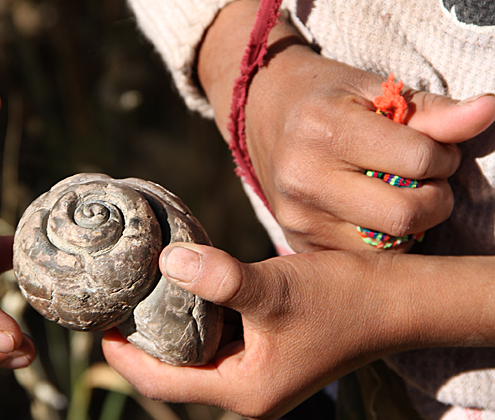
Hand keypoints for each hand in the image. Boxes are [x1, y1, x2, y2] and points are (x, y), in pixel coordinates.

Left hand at [103, 243, 494, 418]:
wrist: (394, 301)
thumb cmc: (342, 300)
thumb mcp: (276, 289)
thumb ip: (221, 279)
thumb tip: (166, 260)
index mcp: (244, 390)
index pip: (164, 383)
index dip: (125, 358)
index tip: (100, 325)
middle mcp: (247, 388)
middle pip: (176, 371)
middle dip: (143, 341)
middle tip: (117, 303)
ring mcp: (258, 370)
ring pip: (196, 353)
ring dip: (169, 326)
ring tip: (142, 292)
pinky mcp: (267, 349)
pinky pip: (218, 338)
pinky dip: (196, 317)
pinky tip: (185, 287)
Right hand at [197, 0, 494, 251]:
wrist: (263, 116)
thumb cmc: (325, 98)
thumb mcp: (374, 91)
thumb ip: (432, 111)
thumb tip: (487, 112)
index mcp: (324, 128)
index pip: (419, 161)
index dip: (443, 156)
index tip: (432, 149)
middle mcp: (303, 177)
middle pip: (404, 216)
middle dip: (434, 200)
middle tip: (424, 181)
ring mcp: (296, 216)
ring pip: (386, 246)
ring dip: (408, 224)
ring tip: (391, 194)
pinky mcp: (295, 241)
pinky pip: (361, 259)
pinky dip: (379, 240)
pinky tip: (369, 214)